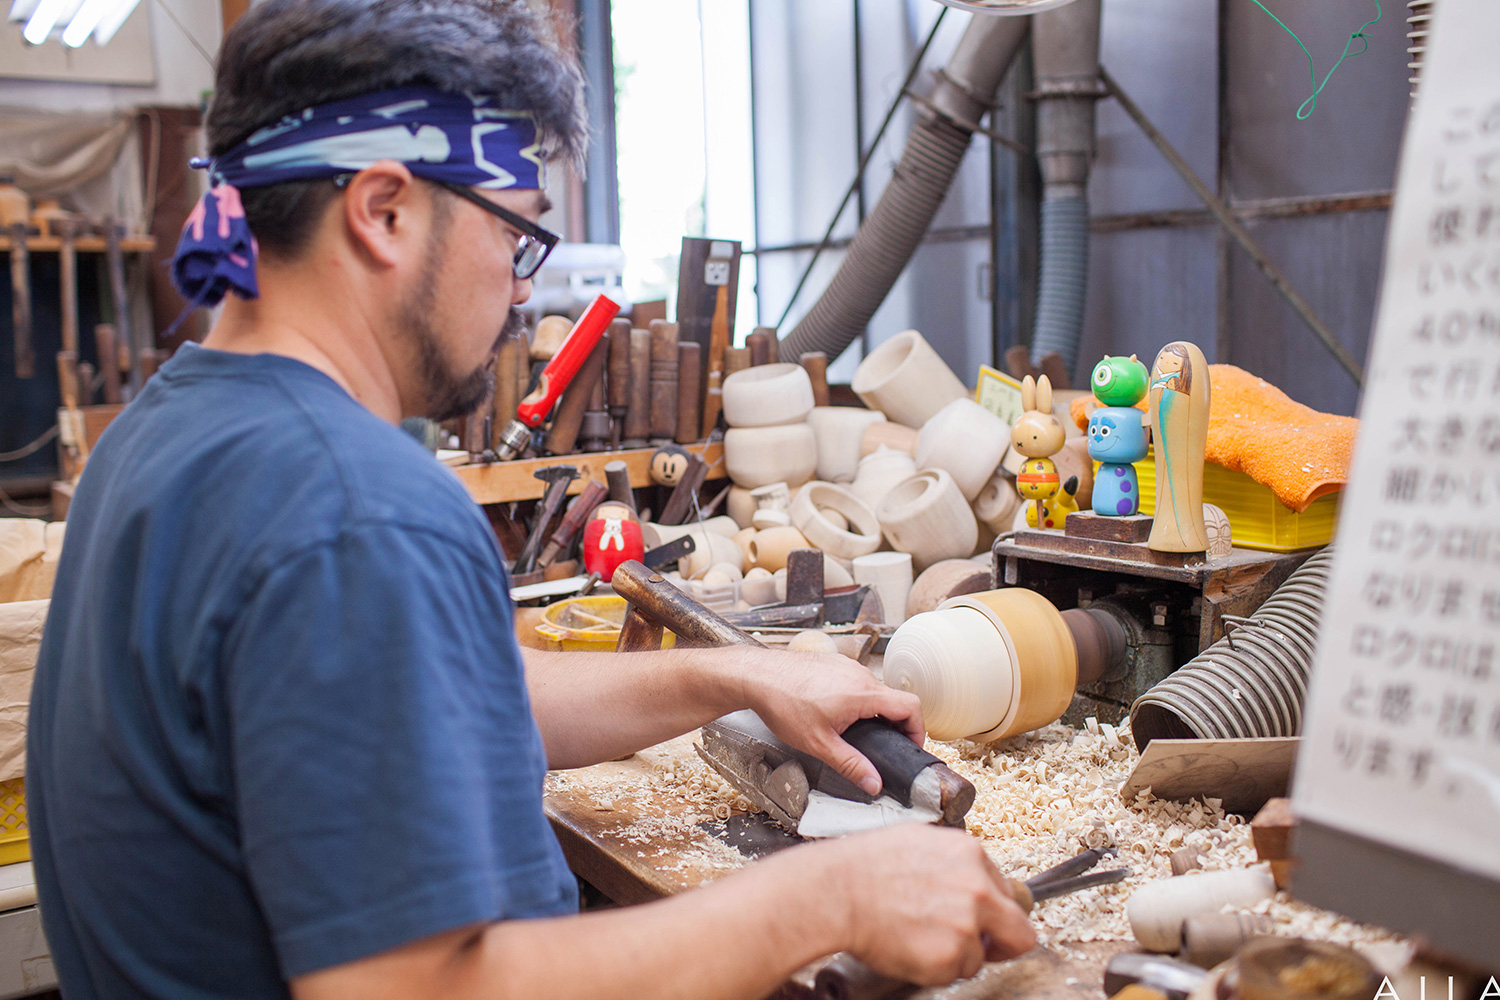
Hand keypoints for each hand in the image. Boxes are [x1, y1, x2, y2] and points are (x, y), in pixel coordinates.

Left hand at [738, 648, 922, 796]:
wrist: (756, 676)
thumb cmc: (784, 706)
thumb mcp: (819, 744)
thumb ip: (851, 765)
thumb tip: (874, 784)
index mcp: (864, 694)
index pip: (911, 707)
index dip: (918, 730)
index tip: (909, 747)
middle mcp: (859, 674)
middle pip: (895, 699)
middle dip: (896, 724)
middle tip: (886, 746)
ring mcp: (846, 665)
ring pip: (875, 690)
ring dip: (875, 711)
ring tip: (859, 732)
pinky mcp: (833, 662)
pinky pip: (856, 681)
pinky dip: (858, 698)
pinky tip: (837, 713)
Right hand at [816, 825, 1036, 984]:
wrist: (835, 892)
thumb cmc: (864, 865)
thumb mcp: (918, 841)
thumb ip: (953, 861)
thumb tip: (970, 875)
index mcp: (971, 855)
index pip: (1010, 893)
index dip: (995, 912)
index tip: (986, 922)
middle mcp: (978, 889)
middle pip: (1021, 932)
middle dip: (1002, 944)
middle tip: (983, 948)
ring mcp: (967, 925)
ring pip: (979, 957)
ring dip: (955, 955)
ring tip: (918, 939)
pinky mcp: (950, 957)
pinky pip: (954, 974)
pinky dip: (934, 969)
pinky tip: (909, 948)